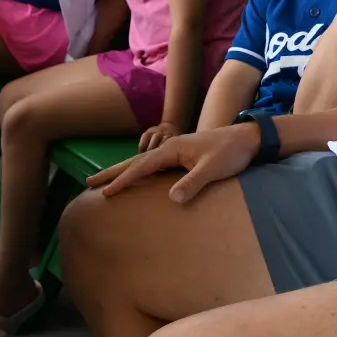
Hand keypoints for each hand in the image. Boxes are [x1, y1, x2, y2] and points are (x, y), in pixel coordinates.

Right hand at [86, 122, 259, 201]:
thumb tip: (172, 198)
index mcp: (173, 149)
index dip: (124, 180)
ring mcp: (176, 150)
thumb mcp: (213, 169)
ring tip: (106, 181)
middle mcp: (171, 147)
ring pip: (144, 162)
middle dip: (113, 172)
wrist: (248, 139)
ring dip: (124, 171)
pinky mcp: (184, 155)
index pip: (142, 167)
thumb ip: (193, 183)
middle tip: (89, 182)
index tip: (106, 193)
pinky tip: (138, 178)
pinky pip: (155, 165)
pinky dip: (141, 171)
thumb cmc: (231, 152)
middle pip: (136, 161)